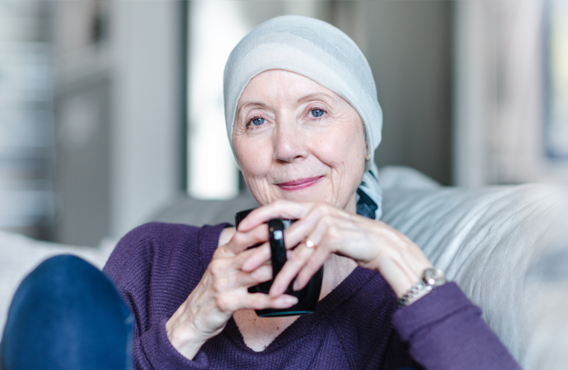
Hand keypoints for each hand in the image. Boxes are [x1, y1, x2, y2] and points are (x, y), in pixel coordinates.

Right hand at [165, 224, 297, 359]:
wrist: (192, 317)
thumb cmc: (213, 290)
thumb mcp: (223, 267)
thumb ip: (241, 254)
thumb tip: (268, 244)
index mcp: (223, 253)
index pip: (244, 235)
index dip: (264, 229)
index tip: (285, 224)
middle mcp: (221, 265)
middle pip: (255, 253)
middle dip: (279, 250)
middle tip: (301, 246)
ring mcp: (223, 283)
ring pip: (258, 274)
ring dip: (281, 272)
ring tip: (300, 269)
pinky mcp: (226, 302)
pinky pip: (256, 299)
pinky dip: (276, 300)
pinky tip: (290, 300)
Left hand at [237, 200, 431, 298]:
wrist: (380, 244)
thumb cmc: (349, 238)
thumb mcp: (323, 230)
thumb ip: (303, 232)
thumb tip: (279, 244)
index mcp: (310, 206)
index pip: (277, 208)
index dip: (257, 217)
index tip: (240, 229)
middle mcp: (316, 211)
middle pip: (282, 234)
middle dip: (262, 252)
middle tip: (245, 265)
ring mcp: (326, 223)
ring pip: (297, 252)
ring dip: (283, 273)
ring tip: (272, 288)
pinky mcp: (335, 237)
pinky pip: (313, 260)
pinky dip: (304, 276)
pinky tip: (296, 287)